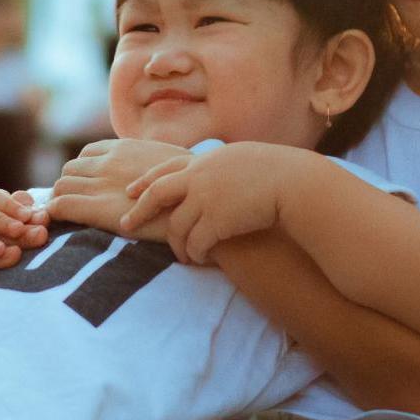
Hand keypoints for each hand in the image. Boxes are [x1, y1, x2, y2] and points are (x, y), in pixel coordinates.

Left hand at [51, 137, 190, 235]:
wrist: (203, 206)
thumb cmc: (195, 190)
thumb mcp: (173, 163)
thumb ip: (153, 163)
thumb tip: (150, 170)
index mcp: (125, 148)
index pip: (88, 154)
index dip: (86, 171)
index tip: (91, 186)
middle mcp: (109, 162)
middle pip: (70, 169)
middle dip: (71, 185)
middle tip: (78, 204)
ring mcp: (102, 183)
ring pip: (61, 185)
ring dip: (62, 199)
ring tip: (71, 217)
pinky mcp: (99, 208)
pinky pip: (61, 205)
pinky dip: (55, 212)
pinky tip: (61, 222)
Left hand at [122, 141, 288, 263]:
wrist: (294, 183)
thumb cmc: (279, 172)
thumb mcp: (244, 160)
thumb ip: (223, 167)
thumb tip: (218, 171)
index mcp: (206, 160)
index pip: (167, 169)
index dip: (146, 181)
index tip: (130, 190)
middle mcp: (199, 177)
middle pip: (157, 194)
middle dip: (138, 211)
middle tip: (125, 226)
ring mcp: (205, 199)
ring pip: (177, 227)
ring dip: (178, 245)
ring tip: (183, 257)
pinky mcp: (216, 221)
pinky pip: (195, 243)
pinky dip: (195, 253)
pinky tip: (199, 259)